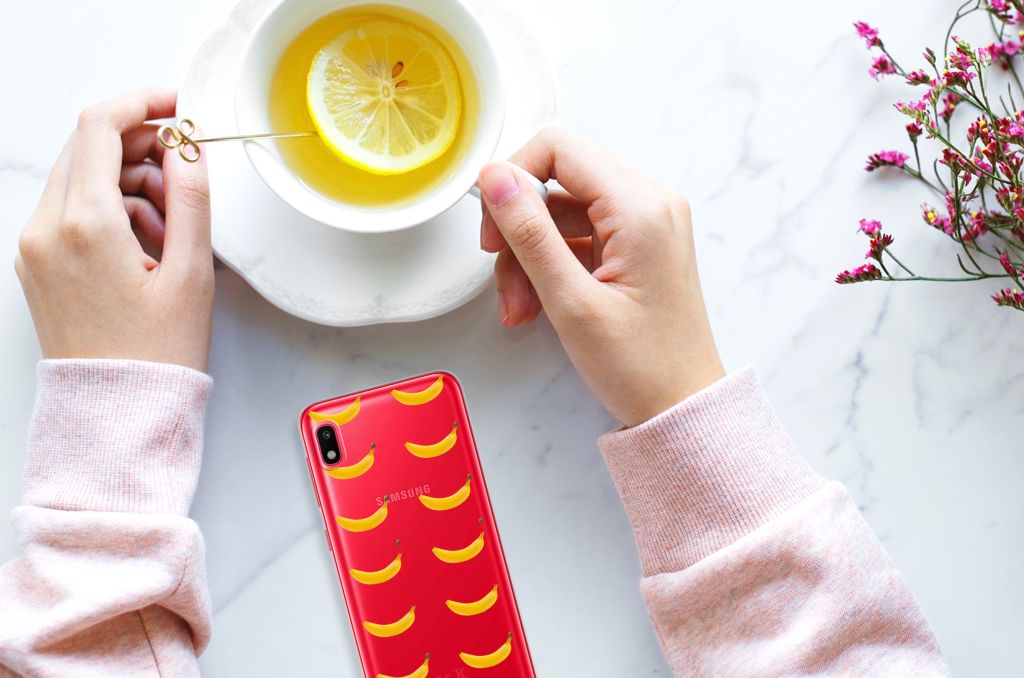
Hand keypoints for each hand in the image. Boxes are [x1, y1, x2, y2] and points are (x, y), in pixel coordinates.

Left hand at [15, 88, 213, 371]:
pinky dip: (111, 209)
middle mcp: (47, 229)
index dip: (143, 103)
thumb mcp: (192, 272)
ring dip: (129, 182)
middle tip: (185, 173)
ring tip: (173, 228)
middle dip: (141, 147)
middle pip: (88, 148)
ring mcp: (35, 246)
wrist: (117, 412)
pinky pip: (72, 210)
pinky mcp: (37, 263)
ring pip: (82, 178)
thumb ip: (192, 198)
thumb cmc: (156, 354)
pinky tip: (147, 244)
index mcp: (85, 225)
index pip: (101, 127)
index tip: (177, 105)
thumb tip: (188, 147)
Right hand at [478, 128, 723, 426]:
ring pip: (561, 213)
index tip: (492, 228)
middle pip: (557, 182)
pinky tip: (537, 306)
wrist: (683, 408)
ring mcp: (645, 224)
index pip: (558, 149)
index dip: (513, 179)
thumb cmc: (640, 366)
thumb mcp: (571, 301)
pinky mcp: (637, 245)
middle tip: (502, 279)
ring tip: (520, 309)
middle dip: (519, 230)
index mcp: (640, 207)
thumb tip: (494, 177)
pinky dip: (551, 267)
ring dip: (529, 257)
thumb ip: (529, 233)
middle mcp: (649, 203)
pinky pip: (578, 237)